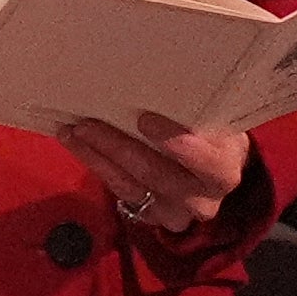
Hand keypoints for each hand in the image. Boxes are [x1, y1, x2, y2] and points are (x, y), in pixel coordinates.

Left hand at [55, 113, 251, 238]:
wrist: (212, 172)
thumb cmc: (212, 134)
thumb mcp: (214, 122)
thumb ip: (195, 113)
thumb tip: (158, 78)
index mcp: (224, 170)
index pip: (206, 162)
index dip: (178, 144)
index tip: (145, 120)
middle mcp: (202, 199)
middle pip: (156, 174)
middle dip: (118, 147)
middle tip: (87, 123)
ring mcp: (174, 213)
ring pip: (129, 185)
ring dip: (96, 156)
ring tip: (71, 131)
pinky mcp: (151, 217)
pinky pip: (118, 191)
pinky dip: (96, 165)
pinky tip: (77, 144)